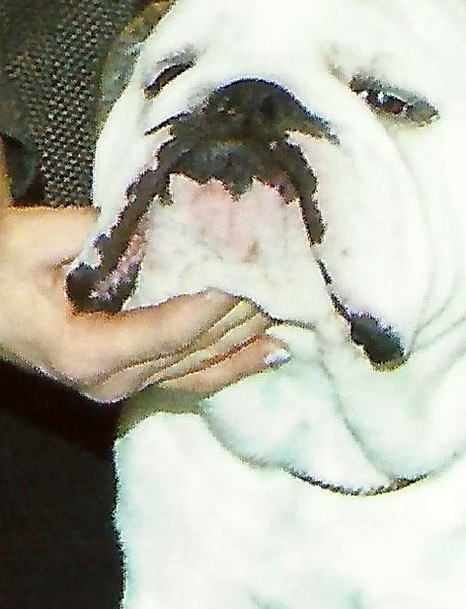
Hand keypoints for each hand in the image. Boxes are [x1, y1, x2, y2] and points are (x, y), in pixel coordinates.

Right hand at [0, 204, 284, 401]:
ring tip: (293, 304)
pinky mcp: (134, 381)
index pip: (173, 327)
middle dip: (245, 311)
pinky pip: (195, 378)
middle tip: (288, 274)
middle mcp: (113, 381)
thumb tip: (154, 220)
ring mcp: (125, 388)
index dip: (217, 300)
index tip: (255, 268)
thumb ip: (91, 231)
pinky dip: (236, 363)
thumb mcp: (28, 241)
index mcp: (86, 352)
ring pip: (204, 365)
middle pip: (198, 348)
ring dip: (249, 334)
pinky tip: (274, 350)